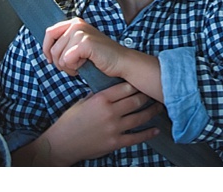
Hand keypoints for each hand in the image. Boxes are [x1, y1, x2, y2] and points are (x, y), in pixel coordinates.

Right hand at [30, 83, 163, 164]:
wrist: (65, 141)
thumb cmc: (71, 120)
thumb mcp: (83, 101)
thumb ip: (99, 95)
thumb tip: (112, 89)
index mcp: (101, 99)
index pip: (124, 88)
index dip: (135, 84)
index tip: (141, 81)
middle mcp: (110, 112)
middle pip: (134, 101)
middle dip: (145, 96)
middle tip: (153, 92)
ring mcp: (114, 128)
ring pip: (138, 117)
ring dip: (150, 112)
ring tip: (158, 107)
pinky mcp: (116, 142)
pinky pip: (136, 137)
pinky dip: (148, 133)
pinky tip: (155, 129)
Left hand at [41, 17, 126, 81]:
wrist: (120, 62)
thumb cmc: (100, 57)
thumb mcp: (79, 46)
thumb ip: (66, 43)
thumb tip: (47, 51)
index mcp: (73, 23)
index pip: (49, 33)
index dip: (46, 48)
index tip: (49, 60)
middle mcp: (75, 24)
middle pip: (53, 48)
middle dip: (60, 64)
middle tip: (72, 69)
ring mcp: (80, 32)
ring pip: (59, 56)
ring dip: (68, 67)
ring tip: (80, 67)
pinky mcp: (85, 43)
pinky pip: (68, 60)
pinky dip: (74, 68)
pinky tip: (84, 66)